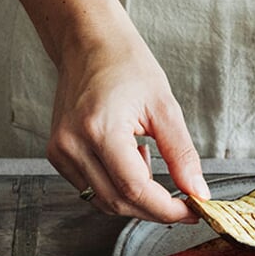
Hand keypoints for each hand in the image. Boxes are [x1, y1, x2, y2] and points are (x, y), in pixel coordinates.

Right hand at [46, 27, 208, 222]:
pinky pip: (91, 189)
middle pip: (118, 201)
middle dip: (155, 209)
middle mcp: (72, 144)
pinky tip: (128, 158)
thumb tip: (197, 192)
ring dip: (136, 198)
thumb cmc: (126, 65)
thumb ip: (181, 154)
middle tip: (183, 202)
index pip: (135, 188)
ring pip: (103, 201)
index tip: (192, 211)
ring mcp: (60, 151)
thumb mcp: (164, 106)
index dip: (167, 208)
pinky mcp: (57, 154)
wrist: (89, 44)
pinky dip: (117, 186)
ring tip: (148, 160)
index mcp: (99, 128)